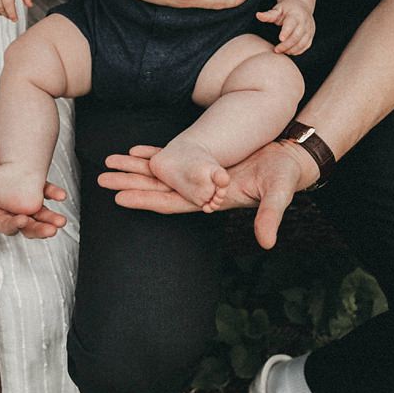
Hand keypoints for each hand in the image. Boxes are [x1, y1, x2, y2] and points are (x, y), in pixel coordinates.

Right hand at [0, 139, 66, 238]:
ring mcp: (18, 197)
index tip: (22, 220)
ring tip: (61, 221)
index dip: (14, 225)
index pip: (4, 224)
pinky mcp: (26, 182)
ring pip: (37, 212)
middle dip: (38, 228)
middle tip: (51, 229)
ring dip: (50, 217)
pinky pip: (42, 190)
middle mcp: (6, 209)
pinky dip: (51, 192)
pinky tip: (60, 195)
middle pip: (25, 224)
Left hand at [96, 140, 319, 248]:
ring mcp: (203, 176)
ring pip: (162, 173)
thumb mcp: (279, 195)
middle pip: (159, 189)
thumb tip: (267, 241)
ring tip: (110, 163)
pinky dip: (156, 155)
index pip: (173, 202)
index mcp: (212, 200)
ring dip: (136, 169)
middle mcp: (202, 191)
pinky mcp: (207, 161)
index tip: (120, 199)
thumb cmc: (286, 176)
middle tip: (101, 179)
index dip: (147, 201)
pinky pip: (175, 158)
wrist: (292, 161)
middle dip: (130, 184)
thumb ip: (270, 217)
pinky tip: (138, 151)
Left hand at [257, 0, 314, 54]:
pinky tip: (289, 51)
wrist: (300, 6)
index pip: (292, 24)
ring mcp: (309, 29)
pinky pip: (306, 46)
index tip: (280, 39)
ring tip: (282, 51)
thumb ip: (269, 15)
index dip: (286, 32)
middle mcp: (304, 22)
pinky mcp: (311, 35)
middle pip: (297, 36)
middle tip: (276, 50)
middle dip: (286, 45)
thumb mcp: (278, 9)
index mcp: (295, 15)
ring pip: (302, 43)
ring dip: (292, 50)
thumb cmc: (286, 9)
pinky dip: (297, 51)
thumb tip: (258, 15)